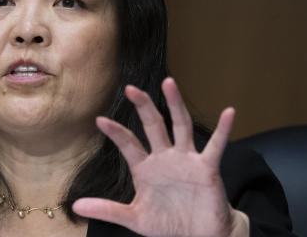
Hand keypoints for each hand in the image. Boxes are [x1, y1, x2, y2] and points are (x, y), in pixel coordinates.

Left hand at [72, 77, 248, 236]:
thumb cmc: (168, 224)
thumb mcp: (134, 218)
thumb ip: (108, 209)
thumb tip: (76, 205)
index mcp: (145, 168)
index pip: (128, 145)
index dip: (115, 133)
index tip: (100, 120)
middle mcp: (165, 158)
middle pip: (153, 125)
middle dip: (143, 107)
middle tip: (131, 88)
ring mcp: (186, 160)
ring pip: (180, 126)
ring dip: (175, 105)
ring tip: (169, 83)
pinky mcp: (207, 168)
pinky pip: (216, 146)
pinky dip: (224, 130)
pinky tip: (229, 113)